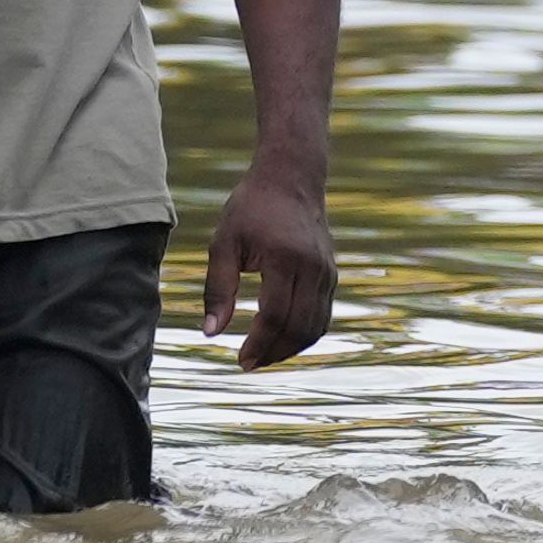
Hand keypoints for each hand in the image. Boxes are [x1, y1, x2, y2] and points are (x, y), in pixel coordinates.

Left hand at [202, 161, 335, 368]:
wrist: (291, 178)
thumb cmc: (252, 208)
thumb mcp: (224, 243)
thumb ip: (218, 289)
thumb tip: (211, 333)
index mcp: (284, 258)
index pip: (276, 315)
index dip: (259, 344)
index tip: (240, 360)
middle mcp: (312, 267)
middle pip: (299, 327)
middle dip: (274, 352)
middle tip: (248, 364)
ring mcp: (327, 271)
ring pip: (316, 326)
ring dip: (291, 348)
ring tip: (264, 356)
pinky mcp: (332, 274)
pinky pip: (323, 315)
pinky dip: (305, 334)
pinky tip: (283, 339)